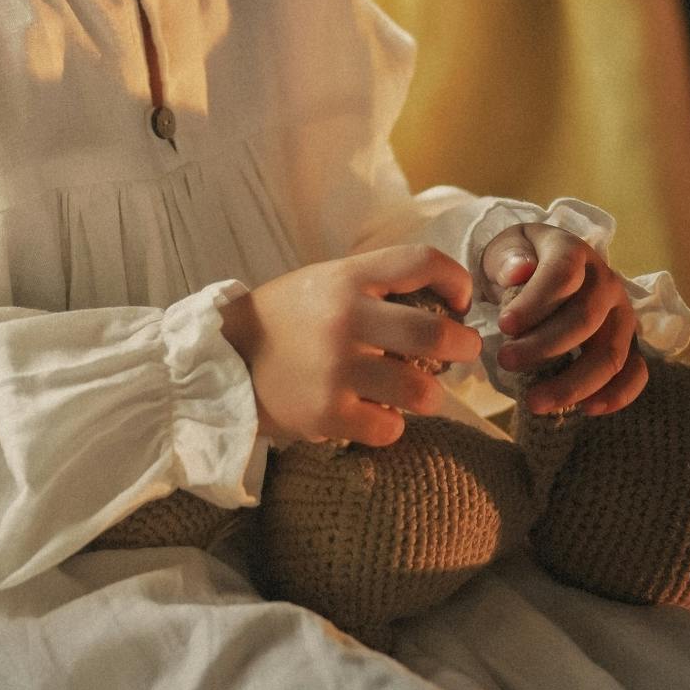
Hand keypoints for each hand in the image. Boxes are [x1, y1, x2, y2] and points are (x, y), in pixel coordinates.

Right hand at [220, 245, 485, 447]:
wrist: (225, 359)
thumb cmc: (289, 319)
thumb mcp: (327, 281)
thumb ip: (378, 285)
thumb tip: (446, 303)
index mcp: (348, 278)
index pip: (421, 261)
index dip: (456, 279)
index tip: (461, 301)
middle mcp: (345, 319)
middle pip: (436, 335)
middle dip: (463, 347)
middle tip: (462, 352)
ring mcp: (336, 370)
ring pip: (422, 392)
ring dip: (429, 395)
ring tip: (417, 392)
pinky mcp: (326, 414)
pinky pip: (389, 428)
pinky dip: (389, 425)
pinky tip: (375, 415)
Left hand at [480, 222, 646, 415]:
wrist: (543, 270)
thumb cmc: (522, 263)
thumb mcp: (505, 251)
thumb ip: (508, 258)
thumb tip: (518, 272)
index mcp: (574, 252)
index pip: (562, 275)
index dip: (535, 303)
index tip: (504, 326)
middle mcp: (606, 282)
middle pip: (584, 319)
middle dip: (544, 346)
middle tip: (506, 361)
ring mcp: (622, 315)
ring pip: (610, 353)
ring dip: (573, 382)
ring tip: (534, 401)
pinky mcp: (630, 344)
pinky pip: (636, 372)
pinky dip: (617, 395)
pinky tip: (586, 409)